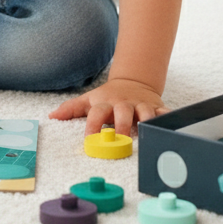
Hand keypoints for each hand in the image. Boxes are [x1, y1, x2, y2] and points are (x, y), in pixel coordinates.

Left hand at [48, 78, 168, 135]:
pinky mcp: (156, 107)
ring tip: (147, 132)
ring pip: (146, 111)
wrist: (132, 82)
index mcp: (105, 103)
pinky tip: (170, 126)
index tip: (89, 140)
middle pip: (122, 112)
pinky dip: (168, 118)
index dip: (92, 126)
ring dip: (146, 120)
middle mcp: (123, 104)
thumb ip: (70, 109)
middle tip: (121, 140)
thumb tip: (52, 116)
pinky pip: (164, 112)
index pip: (96, 113)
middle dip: (122, 125)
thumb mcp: (88, 100)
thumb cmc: (107, 98)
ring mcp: (141, 105)